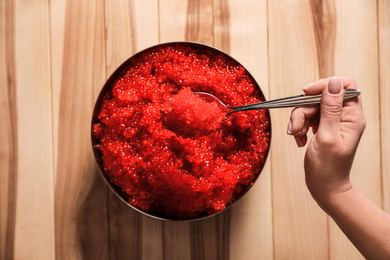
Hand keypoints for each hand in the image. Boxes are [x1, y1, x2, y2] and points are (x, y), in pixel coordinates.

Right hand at [287, 77, 365, 200]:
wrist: (324, 187)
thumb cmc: (328, 168)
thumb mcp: (327, 136)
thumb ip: (330, 108)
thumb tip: (333, 83)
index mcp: (352, 117)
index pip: (344, 86)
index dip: (325, 85)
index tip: (306, 93)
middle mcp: (344, 117)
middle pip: (320, 98)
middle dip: (303, 110)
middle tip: (296, 128)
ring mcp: (332, 123)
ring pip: (310, 108)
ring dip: (299, 121)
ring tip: (297, 137)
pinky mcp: (322, 128)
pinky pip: (306, 118)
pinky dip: (299, 128)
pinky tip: (300, 140)